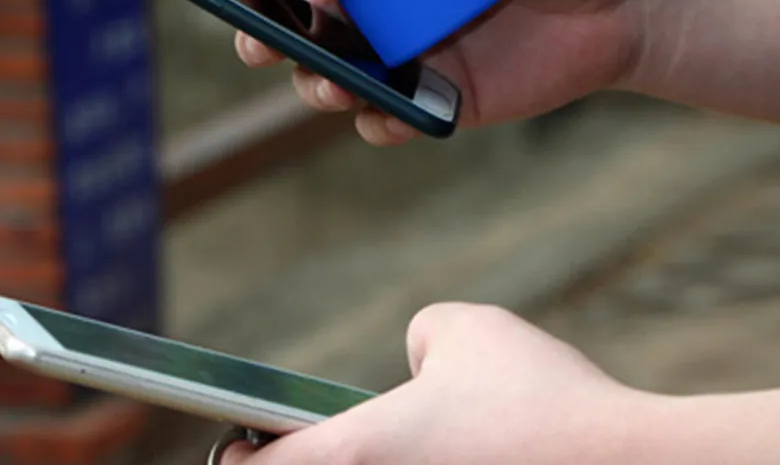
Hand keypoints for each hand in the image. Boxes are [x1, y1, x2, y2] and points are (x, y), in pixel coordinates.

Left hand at [222, 303, 648, 464]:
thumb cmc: (537, 398)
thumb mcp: (468, 331)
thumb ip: (423, 335)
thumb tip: (418, 368)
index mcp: (356, 456)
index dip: (240, 455)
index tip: (242, 442)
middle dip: (331, 459)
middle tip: (366, 436)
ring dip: (388, 460)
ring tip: (439, 440)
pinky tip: (483, 454)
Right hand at [235, 0, 642, 144]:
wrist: (623, 5)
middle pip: (309, 19)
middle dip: (270, 32)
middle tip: (260, 39)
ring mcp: (415, 52)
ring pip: (340, 73)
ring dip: (318, 83)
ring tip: (331, 82)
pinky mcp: (446, 97)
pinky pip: (396, 116)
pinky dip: (381, 121)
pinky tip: (388, 115)